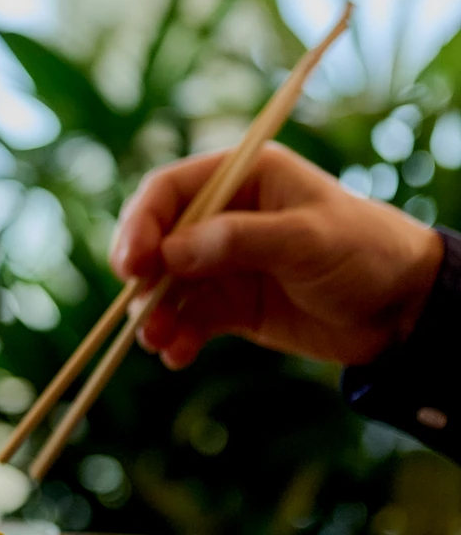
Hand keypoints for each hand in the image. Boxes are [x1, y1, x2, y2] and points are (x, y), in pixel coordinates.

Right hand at [110, 142, 442, 368]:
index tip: (131, 264)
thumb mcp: (306, 240)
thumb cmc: (365, 252)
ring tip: (156, 341)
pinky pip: (190, 318)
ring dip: (155, 313)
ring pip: (169, 285)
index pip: (171, 191)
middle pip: (159, 239)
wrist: (404, 310)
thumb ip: (240, 241)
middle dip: (142, 275)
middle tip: (136, 309)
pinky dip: (178, 336)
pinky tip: (178, 356)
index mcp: (244, 178)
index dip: (142, 223)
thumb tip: (172, 252)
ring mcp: (227, 262)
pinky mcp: (233, 305)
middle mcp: (226, 216)